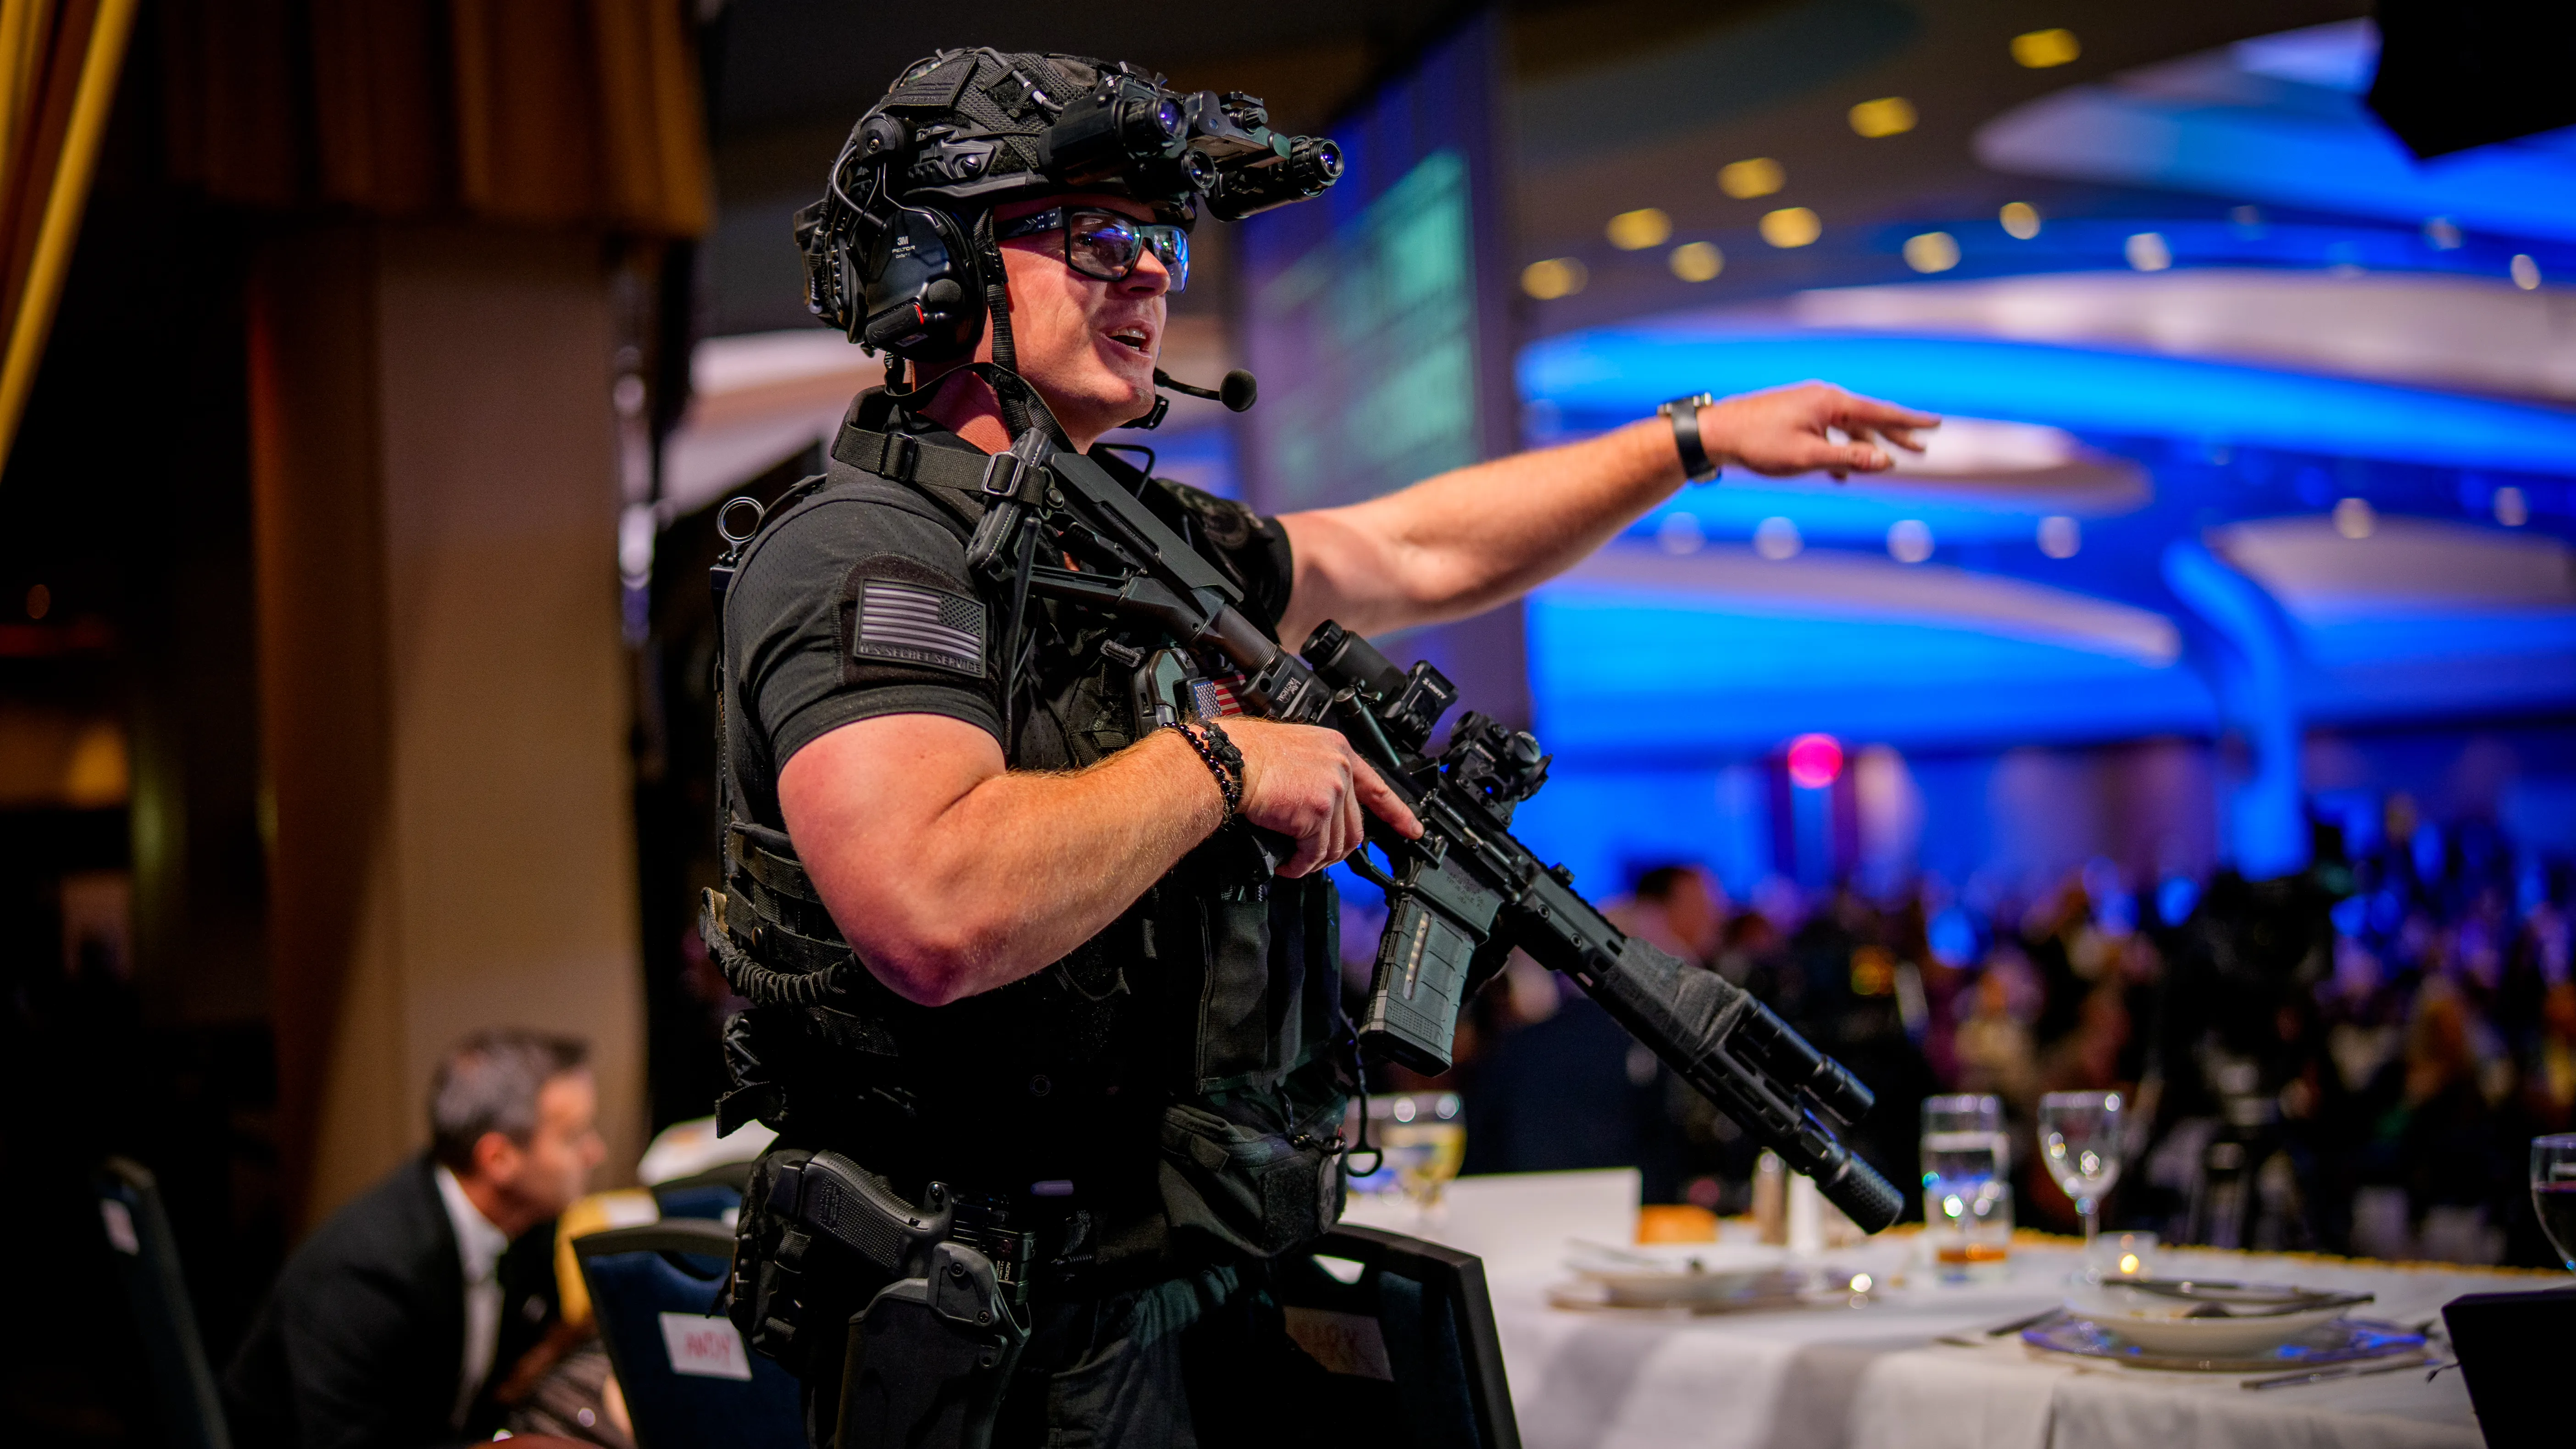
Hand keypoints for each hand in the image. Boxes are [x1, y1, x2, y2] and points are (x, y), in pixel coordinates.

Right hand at [1223, 718, 1422, 877]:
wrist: (1227, 760)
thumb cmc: (1245, 755)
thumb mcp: (1294, 754)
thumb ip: (1317, 777)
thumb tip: (1319, 814)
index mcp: (1338, 750)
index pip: (1377, 787)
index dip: (1397, 813)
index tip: (1412, 830)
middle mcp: (1341, 768)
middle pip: (1355, 828)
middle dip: (1335, 852)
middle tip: (1312, 859)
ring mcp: (1333, 789)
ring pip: (1337, 845)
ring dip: (1313, 861)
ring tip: (1293, 861)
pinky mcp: (1318, 812)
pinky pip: (1315, 853)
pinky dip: (1300, 866)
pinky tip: (1286, 865)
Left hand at [1697, 381, 1937, 480]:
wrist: (1716, 433)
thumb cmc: (1759, 445)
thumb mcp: (1807, 457)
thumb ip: (1848, 459)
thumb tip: (1887, 463)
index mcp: (1830, 403)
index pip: (1880, 412)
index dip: (1910, 421)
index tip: (1936, 423)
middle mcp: (1822, 399)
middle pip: (1868, 418)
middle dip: (1895, 435)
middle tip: (1922, 448)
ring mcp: (1807, 407)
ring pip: (1847, 427)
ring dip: (1867, 445)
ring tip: (1889, 462)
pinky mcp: (1794, 418)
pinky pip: (1827, 434)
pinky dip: (1839, 451)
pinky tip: (1841, 474)